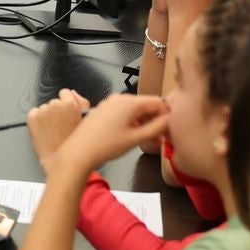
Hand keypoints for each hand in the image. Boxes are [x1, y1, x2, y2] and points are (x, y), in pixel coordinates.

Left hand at [26, 88, 90, 171]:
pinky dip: (37, 120)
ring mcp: (42, 112)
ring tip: (54, 131)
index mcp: (70, 104)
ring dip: (48, 116)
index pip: (66, 93)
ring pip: (44, 108)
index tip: (67, 112)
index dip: (68, 103)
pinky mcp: (31, 119)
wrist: (61, 162)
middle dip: (58, 111)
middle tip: (62, 126)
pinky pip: (34, 114)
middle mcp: (55, 105)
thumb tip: (73, 93)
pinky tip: (45, 131)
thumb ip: (82, 103)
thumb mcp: (87, 121)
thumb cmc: (76, 145)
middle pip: (55, 102)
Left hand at [56, 95, 171, 175]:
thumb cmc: (108, 145)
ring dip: (143, 122)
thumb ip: (157, 127)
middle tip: (160, 138)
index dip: (167, 115)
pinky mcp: (102, 110)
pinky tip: (132, 137)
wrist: (78, 152)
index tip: (170, 130)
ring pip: (134, 110)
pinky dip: (131, 122)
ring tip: (148, 140)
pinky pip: (123, 113)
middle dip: (155, 120)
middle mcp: (119, 97)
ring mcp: (109, 103)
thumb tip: (171, 119)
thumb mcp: (136, 138)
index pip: (158, 102)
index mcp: (130, 101)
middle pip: (146, 105)